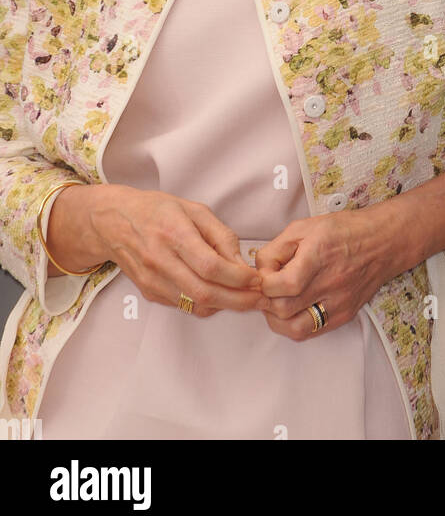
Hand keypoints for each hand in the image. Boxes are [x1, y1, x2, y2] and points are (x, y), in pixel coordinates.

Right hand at [84, 184, 267, 317]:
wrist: (114, 222)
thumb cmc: (157, 210)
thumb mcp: (194, 210)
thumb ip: (220, 235)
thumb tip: (241, 263)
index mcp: (174, 234)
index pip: (210, 266)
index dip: (237, 277)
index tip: (256, 278)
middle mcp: (161, 260)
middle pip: (204, 292)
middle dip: (238, 300)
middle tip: (260, 299)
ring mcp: (153, 280)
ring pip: (194, 304)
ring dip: (225, 306)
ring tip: (246, 299)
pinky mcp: (149, 293)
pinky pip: (184, 306)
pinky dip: (206, 305)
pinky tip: (221, 296)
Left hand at [254, 208, 396, 339]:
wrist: (382, 242)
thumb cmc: (343, 230)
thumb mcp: (304, 227)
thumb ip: (276, 248)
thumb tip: (259, 271)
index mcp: (318, 255)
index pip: (282, 284)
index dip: (264, 282)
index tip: (266, 275)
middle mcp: (330, 282)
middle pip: (284, 308)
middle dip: (268, 300)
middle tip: (269, 288)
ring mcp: (339, 302)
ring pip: (295, 328)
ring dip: (278, 318)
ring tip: (278, 301)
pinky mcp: (344, 314)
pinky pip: (312, 331)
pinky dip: (295, 325)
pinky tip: (293, 310)